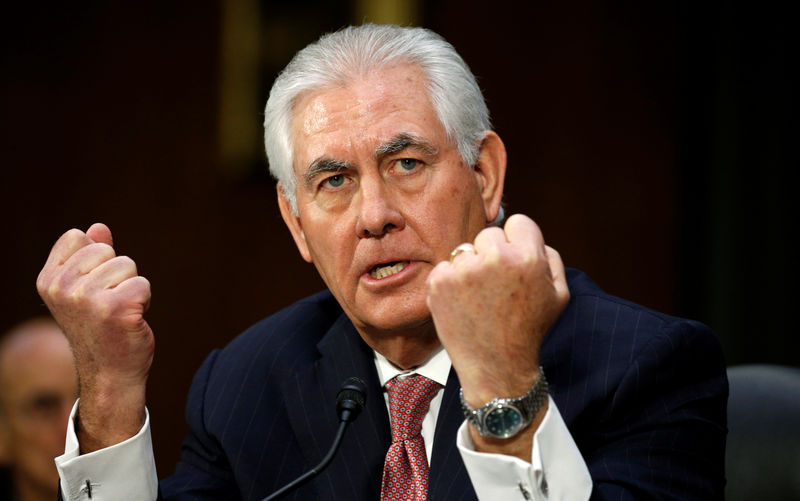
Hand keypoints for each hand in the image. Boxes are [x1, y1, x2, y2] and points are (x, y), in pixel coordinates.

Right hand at [36, 223, 152, 450]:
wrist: (110, 373)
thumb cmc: (101, 329)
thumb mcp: (87, 289)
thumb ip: (90, 257)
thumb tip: (98, 227)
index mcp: (48, 281)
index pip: (78, 237)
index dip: (96, 259)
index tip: (92, 288)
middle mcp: (62, 288)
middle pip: (106, 250)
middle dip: (117, 273)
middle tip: (109, 304)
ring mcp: (86, 299)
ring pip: (127, 265)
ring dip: (131, 288)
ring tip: (119, 313)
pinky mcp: (115, 309)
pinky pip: (143, 284)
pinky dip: (144, 300)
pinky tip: (132, 320)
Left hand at [426, 214, 568, 457]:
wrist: (496, 366)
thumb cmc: (528, 330)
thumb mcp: (559, 294)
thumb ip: (549, 257)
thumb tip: (529, 235)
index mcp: (527, 257)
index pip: (518, 222)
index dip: (517, 241)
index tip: (514, 261)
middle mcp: (494, 258)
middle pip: (489, 234)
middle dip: (492, 254)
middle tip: (497, 286)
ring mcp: (463, 269)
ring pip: (465, 251)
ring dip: (470, 268)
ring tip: (480, 299)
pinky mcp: (439, 282)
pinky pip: (445, 267)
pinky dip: (450, 282)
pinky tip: (463, 304)